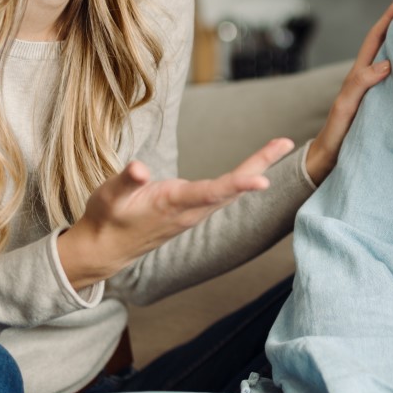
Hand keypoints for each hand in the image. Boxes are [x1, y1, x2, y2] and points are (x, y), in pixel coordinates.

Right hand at [57, 138, 294, 290]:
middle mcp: (191, 210)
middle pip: (232, 187)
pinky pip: (226, 192)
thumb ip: (126, 182)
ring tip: (281, 145)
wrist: (106, 249)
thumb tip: (140, 168)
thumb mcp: (108, 197)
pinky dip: (245, 178)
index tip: (263, 180)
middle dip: (260, 165)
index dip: (238, 185)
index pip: (211, 193)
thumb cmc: (107, 218)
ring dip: (258, 168)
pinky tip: (259, 168)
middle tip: (286, 143)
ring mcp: (195, 212)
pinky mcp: (194, 210)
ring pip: (232, 189)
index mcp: (173, 205)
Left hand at [306, 0, 392, 183]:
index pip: (376, 37)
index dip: (390, 17)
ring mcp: (379, 89)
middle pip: (388, 42)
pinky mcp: (387, 102)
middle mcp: (370, 77)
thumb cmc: (336, 133)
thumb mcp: (345, 106)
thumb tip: (387, 62)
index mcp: (360, 73)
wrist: (332, 159)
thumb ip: (360, 84)